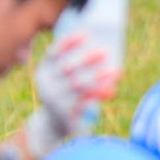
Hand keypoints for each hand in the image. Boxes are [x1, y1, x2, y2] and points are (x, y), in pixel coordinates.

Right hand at [26, 30, 122, 158]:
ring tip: (116, 71)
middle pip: (67, 68)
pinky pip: (84, 101)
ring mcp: (53, 98)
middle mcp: (45, 83)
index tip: (86, 34)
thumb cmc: (64, 94)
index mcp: (43, 70)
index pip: (53, 53)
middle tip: (105, 52)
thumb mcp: (62, 80)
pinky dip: (99, 95)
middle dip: (86, 59)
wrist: (54, 124)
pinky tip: (111, 90)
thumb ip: (74, 68)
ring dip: (99, 77)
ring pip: (78, 85)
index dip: (68, 43)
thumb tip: (102, 50)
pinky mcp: (64, 111)